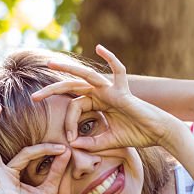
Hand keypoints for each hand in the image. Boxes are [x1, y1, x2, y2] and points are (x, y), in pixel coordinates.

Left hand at [32, 44, 185, 151]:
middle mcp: (102, 93)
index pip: (74, 107)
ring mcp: (112, 89)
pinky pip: (118, 70)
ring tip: (50, 64)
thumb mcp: (108, 142)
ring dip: (67, 68)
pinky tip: (99, 47)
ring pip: (86, 75)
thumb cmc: (136, 136)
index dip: (68, 123)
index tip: (70, 139)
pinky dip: (111, 58)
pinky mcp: (123, 90)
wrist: (158, 134)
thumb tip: (72, 146)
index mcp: (97, 104)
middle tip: (34, 98)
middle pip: (73, 87)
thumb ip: (90, 143)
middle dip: (53, 90)